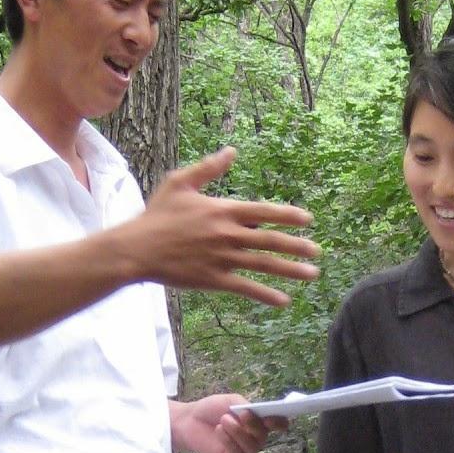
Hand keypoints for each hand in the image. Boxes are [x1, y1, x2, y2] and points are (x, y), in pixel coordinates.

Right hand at [122, 149, 319, 307]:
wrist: (136, 249)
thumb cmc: (156, 214)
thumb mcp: (180, 182)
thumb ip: (209, 167)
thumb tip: (231, 151)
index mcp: (222, 210)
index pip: (264, 211)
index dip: (288, 215)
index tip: (308, 220)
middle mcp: (227, 235)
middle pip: (270, 240)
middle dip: (298, 246)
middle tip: (317, 251)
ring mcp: (222, 259)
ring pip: (264, 265)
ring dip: (291, 271)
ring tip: (312, 274)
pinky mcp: (213, 279)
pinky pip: (245, 288)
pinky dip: (266, 295)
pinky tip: (283, 301)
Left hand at [170, 394, 285, 452]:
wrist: (189, 420)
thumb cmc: (212, 409)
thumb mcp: (232, 401)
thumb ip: (246, 406)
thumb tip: (257, 414)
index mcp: (259, 422)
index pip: (278, 424)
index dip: (280, 422)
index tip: (273, 417)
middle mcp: (255, 438)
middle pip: (264, 437)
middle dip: (255, 425)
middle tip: (243, 414)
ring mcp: (244, 450)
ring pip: (252, 448)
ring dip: (239, 433)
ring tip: (224, 420)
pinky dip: (229, 441)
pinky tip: (219, 430)